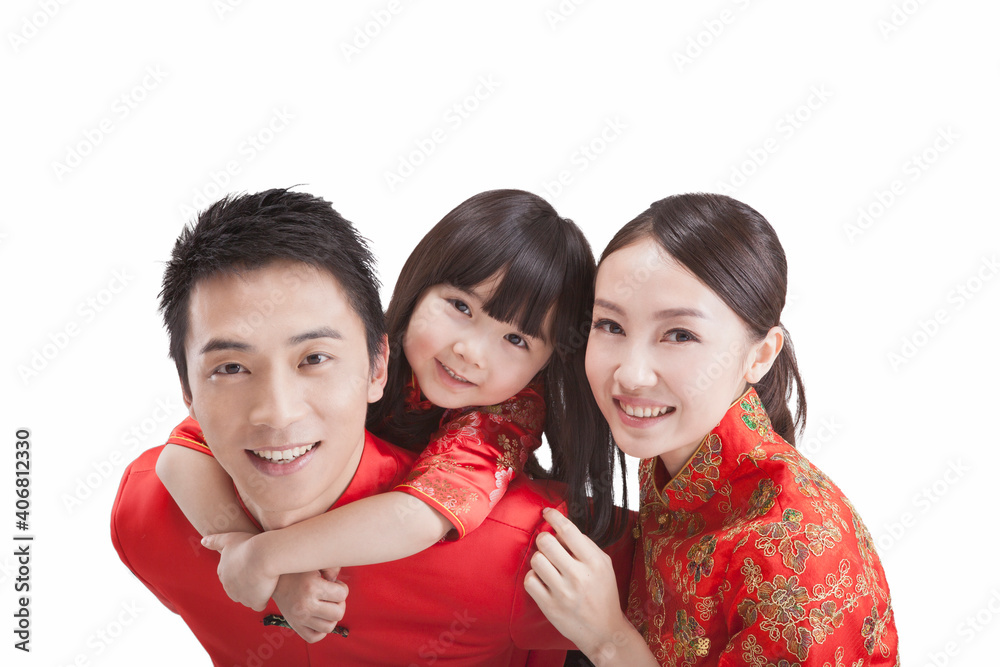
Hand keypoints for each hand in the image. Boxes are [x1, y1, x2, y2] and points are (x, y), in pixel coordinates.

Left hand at [202, 532, 277, 610]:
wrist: (263, 555)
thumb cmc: (248, 545)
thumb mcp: (229, 539)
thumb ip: (215, 541)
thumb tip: (203, 541)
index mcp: (222, 573)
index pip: (230, 577)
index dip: (242, 571)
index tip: (251, 564)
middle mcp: (229, 588)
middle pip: (238, 589)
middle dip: (247, 583)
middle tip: (259, 571)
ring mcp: (242, 597)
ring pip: (248, 598)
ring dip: (255, 592)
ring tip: (265, 579)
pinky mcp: (255, 602)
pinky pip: (259, 604)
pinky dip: (263, 599)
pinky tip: (268, 589)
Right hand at [271, 568, 348, 642]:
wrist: (273, 581)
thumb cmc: (297, 571)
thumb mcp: (314, 564)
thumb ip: (331, 567)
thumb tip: (338, 578)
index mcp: (312, 587)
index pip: (342, 594)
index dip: (342, 588)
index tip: (333, 584)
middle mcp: (305, 605)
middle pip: (338, 613)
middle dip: (339, 604)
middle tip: (331, 597)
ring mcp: (299, 618)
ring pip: (329, 627)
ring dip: (331, 617)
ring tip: (325, 607)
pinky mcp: (294, 626)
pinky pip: (314, 637)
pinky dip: (320, 631)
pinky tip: (319, 618)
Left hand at [524, 508, 635, 659]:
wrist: (603, 630)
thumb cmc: (603, 594)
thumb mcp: (603, 565)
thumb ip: (584, 545)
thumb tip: (560, 527)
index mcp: (594, 562)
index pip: (568, 530)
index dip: (554, 516)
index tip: (547, 512)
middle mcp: (578, 576)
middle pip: (546, 541)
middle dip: (544, 538)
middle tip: (548, 544)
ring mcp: (562, 592)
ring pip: (536, 559)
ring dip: (539, 559)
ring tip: (548, 565)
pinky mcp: (549, 606)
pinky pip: (530, 580)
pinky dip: (534, 577)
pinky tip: (543, 580)